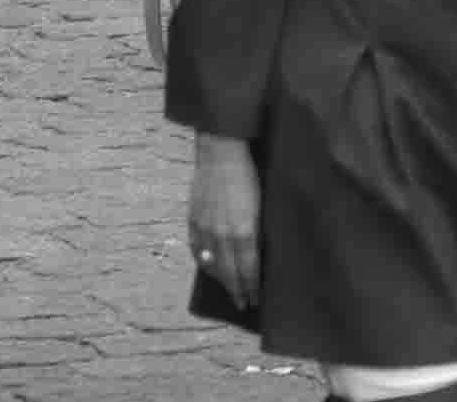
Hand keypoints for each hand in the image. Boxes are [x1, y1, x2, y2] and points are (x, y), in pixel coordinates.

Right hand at [189, 134, 263, 311]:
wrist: (222, 152)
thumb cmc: (250, 174)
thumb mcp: (262, 204)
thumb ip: (259, 230)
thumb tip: (261, 252)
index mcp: (245, 230)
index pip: (249, 269)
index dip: (252, 287)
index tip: (256, 301)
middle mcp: (224, 234)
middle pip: (230, 272)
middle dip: (237, 290)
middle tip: (243, 305)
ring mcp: (206, 228)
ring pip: (212, 264)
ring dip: (221, 280)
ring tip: (229, 290)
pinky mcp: (194, 221)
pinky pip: (198, 250)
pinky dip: (204, 263)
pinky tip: (210, 269)